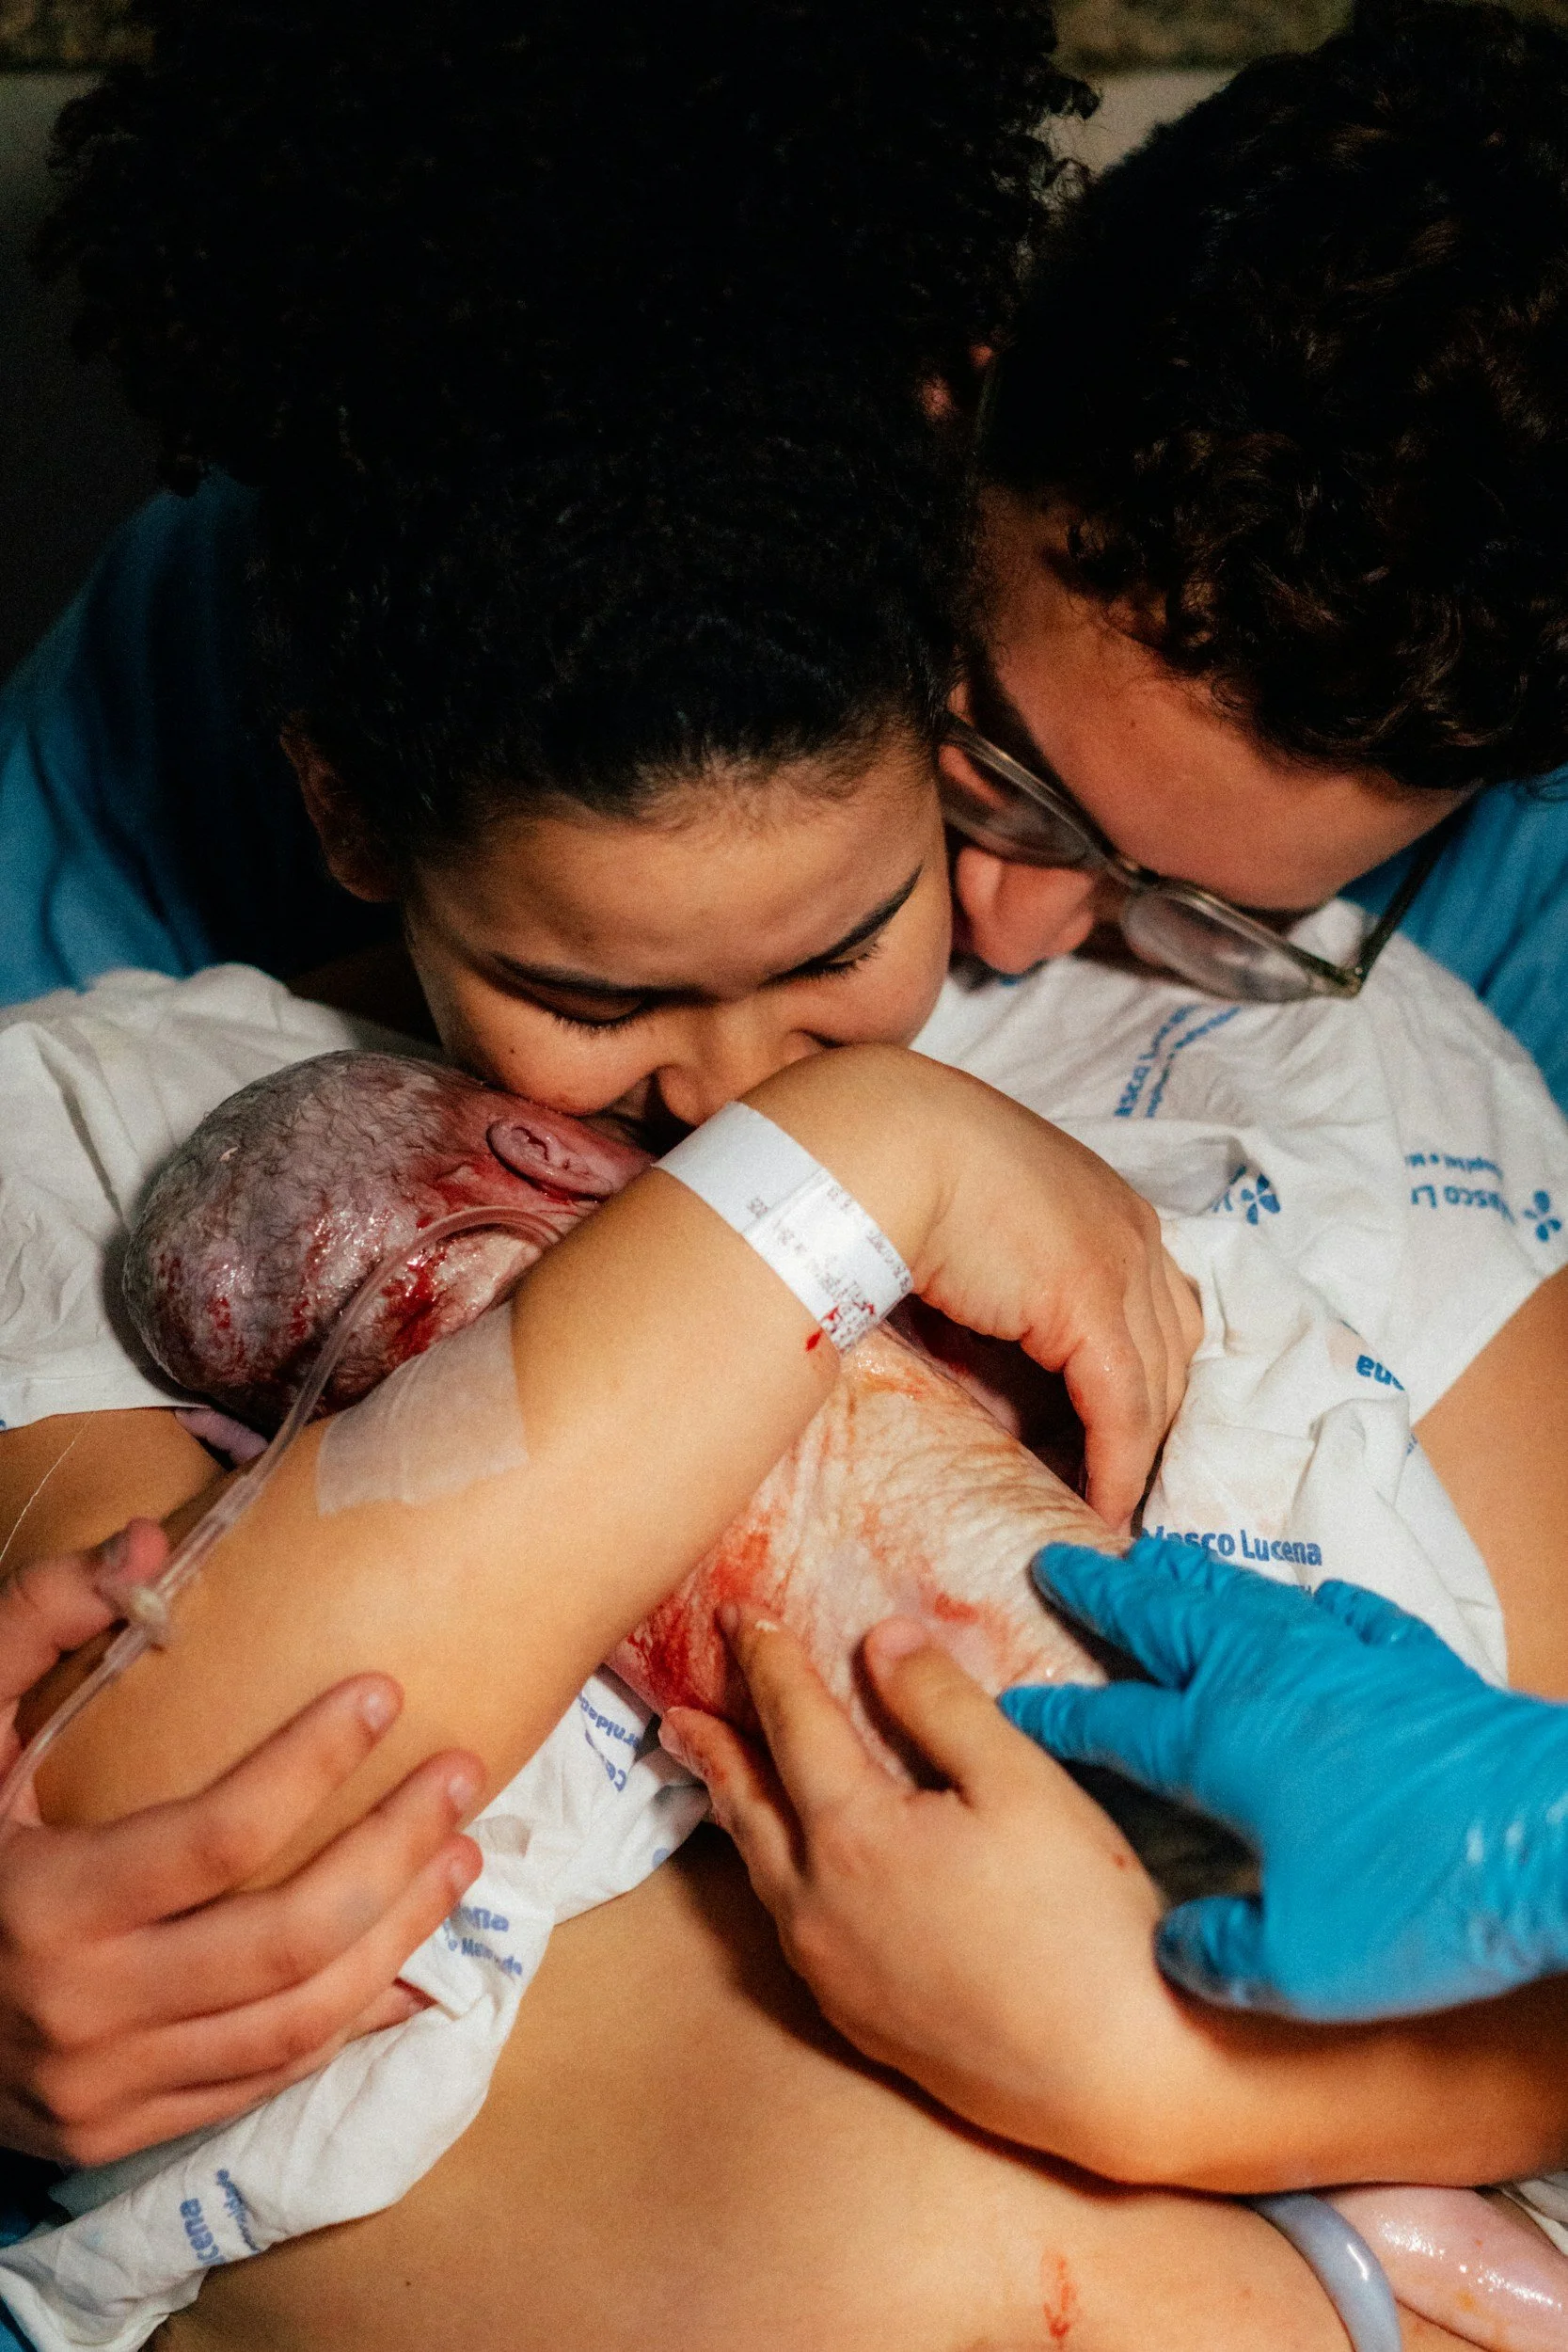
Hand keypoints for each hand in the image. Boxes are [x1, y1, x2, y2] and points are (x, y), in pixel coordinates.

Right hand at [0, 1523, 483, 2162]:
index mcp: (47, 1905)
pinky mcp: (125, 2132)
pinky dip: (354, 2019)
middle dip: (395, 1852)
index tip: (384, 1692)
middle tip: (461, 1773)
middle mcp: (84, 2011)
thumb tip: (147, 1543)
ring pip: (297, 2021)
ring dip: (400, 1934)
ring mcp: (109, 2087)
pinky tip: (413, 1959)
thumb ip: (36, 1627)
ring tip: (462, 1854)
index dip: (313, 1763)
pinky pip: (267, 2081)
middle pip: (286, 1938)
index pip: (217, 1839)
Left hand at [658, 1601, 1166, 2167]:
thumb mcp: (1020, 1783)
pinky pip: (792, 1927)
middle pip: (750, 1806)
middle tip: (677, 1714)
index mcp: (853, 1838)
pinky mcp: (862, 2023)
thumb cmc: (1082, 1920)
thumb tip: (878, 1640)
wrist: (1120, 2077)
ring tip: (720, 1783)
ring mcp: (835, 1974)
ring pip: (764, 1874)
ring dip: (739, 1815)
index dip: (767, 1663)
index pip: (794, 1725)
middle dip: (715, 1750)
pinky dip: (775, 1875)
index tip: (738, 1617)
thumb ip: (940, 1704)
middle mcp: (819, 1909)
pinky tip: (794, 1874)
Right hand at [753, 1048, 1201, 1524]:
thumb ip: (1002, 1314)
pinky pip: (1125, 1409)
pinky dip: (1117, 1466)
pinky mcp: (1093, 1303)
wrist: (880, 1140)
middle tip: (1117, 1485)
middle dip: (1151, 1424)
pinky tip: (1100, 1507)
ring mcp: (1121, 1263)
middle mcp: (1132, 1231)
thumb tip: (1004, 1402)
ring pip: (1158, 1387)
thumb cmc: (900, 1179)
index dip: (1139, 1382)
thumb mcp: (974, 1244)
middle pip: (1171, 1351)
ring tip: (1105, 1506)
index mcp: (1106, 1207)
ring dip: (1136, 1454)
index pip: (1153, 1312)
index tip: (1113, 1440)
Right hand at [1005, 1535, 1567, 2020]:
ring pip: (1250, 1601)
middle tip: (1059, 1563)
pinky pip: (1358, 1618)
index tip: (1012, 1703)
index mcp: (1224, 1744)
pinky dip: (1324, 1602)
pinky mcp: (1419, 1669)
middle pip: (1169, 1622)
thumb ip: (1219, 1954)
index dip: (1058, 1714)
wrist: (1556, 1839)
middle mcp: (1272, 1682)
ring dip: (1195, 1578)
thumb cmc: (1419, 1900)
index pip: (1115, 1721)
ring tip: (1157, 1557)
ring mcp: (1349, 1662)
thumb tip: (1176, 1949)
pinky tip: (1320, 1598)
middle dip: (1107, 1594)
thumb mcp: (1297, 1967)